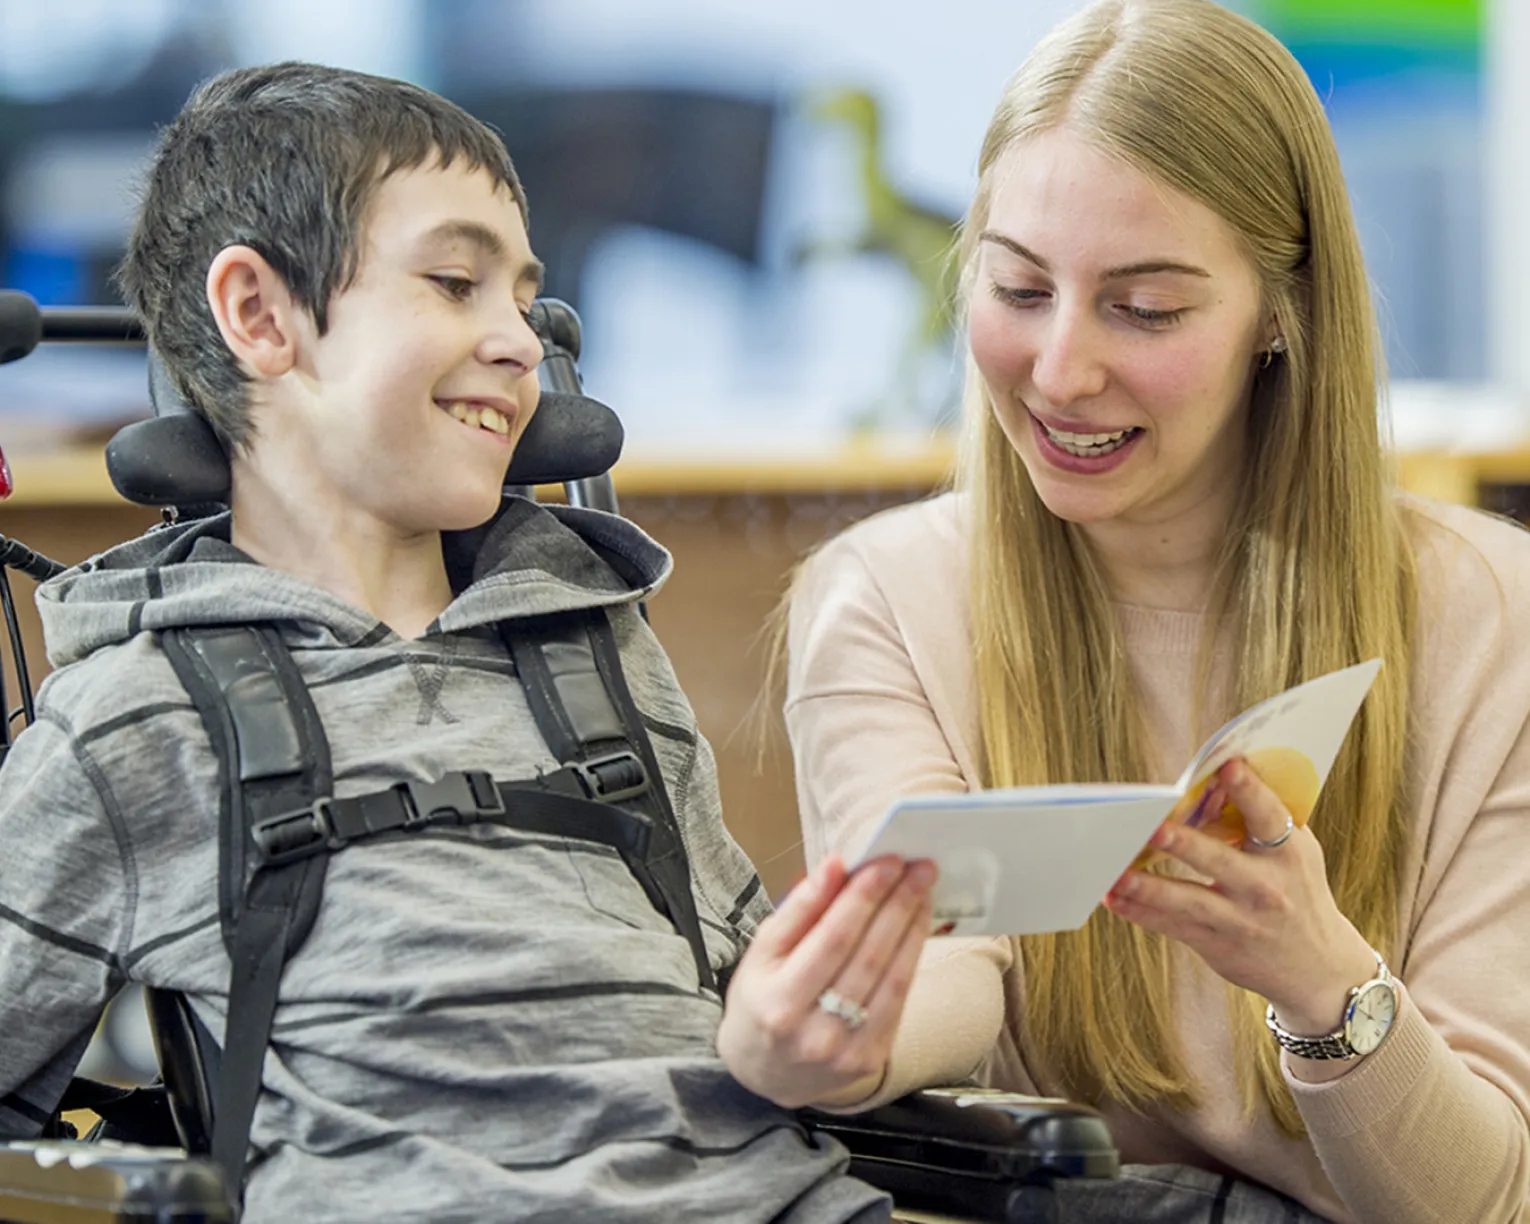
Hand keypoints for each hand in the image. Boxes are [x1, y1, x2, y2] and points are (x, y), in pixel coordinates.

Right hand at [717, 853, 935, 1109]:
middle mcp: (814, 1032)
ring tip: (923, 888)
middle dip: (897, 903)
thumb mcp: (762, 953)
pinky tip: (916, 924)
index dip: (864, 897)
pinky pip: (899, 999)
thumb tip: (836, 865)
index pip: (832, 939)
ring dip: (912, 925)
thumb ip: (799, 909)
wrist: (764, 1072)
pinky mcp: (870, 1058)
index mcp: (778, 1002)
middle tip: (918, 866)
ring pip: (891, 976)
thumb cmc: (760, 1000)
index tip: (887, 862)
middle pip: (868, 955)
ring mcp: (846, 1050)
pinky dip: (912, 956)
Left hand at [1102, 758, 1376, 1035]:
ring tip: (1116, 875)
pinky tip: (1113, 897)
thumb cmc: (1298, 889)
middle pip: (1219, 861)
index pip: (1269, 818)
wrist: (1320, 968)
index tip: (1228, 768)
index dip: (1250, 791)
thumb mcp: (1297, 853)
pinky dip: (1140, 912)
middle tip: (1155, 827)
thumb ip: (1264, 817)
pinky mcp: (1217, 944)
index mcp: (1288, 854)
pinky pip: (1173, 925)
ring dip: (1149, 887)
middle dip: (1185, 844)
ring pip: (1189, 900)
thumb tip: (1218, 775)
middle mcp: (1265, 888)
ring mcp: (1240, 920)